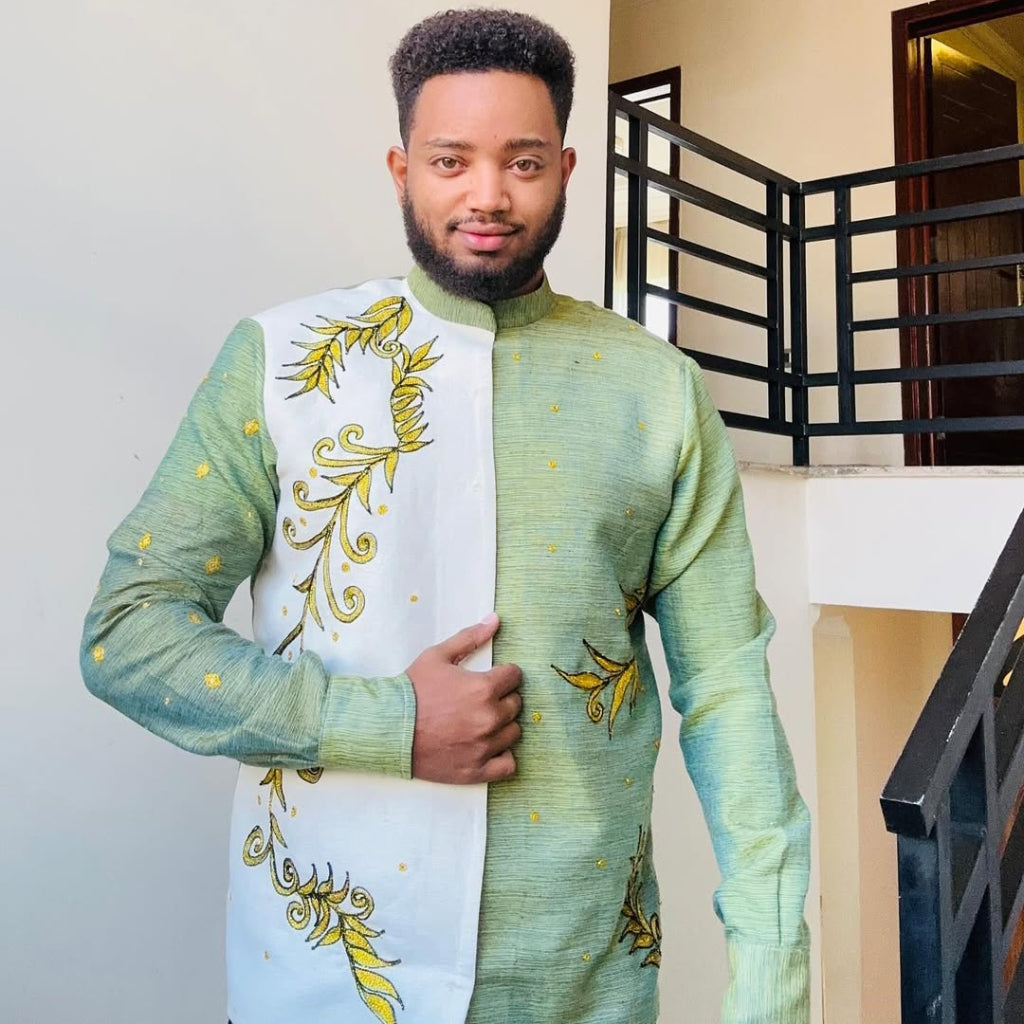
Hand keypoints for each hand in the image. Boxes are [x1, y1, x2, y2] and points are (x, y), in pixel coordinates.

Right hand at [406, 613, 521, 783]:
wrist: (387, 728)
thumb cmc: (412, 690)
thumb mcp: (437, 656)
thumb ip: (470, 638)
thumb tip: (495, 620)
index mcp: (484, 688)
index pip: (515, 676)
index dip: (504, 674)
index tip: (492, 677)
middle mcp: (489, 718)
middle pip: (516, 704)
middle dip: (502, 698)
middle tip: (481, 700)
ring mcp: (484, 747)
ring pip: (514, 732)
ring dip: (503, 725)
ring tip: (481, 722)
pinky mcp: (477, 770)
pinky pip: (508, 765)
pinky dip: (502, 756)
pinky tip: (488, 746)